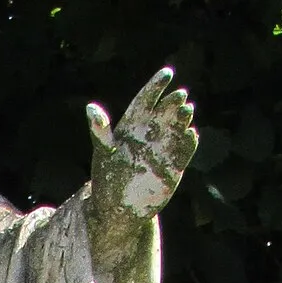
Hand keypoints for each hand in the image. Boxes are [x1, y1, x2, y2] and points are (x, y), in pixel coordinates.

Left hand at [86, 66, 197, 260]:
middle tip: (180, 95)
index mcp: (133, 124)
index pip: (147, 99)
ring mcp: (163, 148)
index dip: (157, 85)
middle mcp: (151, 132)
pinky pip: (184, 151)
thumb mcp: (103, 153)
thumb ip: (100, 131)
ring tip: (187, 111)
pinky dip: (188, 143)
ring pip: (177, 128)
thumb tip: (90, 108)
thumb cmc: (107, 178)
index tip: (168, 74)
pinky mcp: (174, 165)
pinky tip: (191, 135)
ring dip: (183, 120)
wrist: (118, 208)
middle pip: (165, 112)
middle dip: (173, 102)